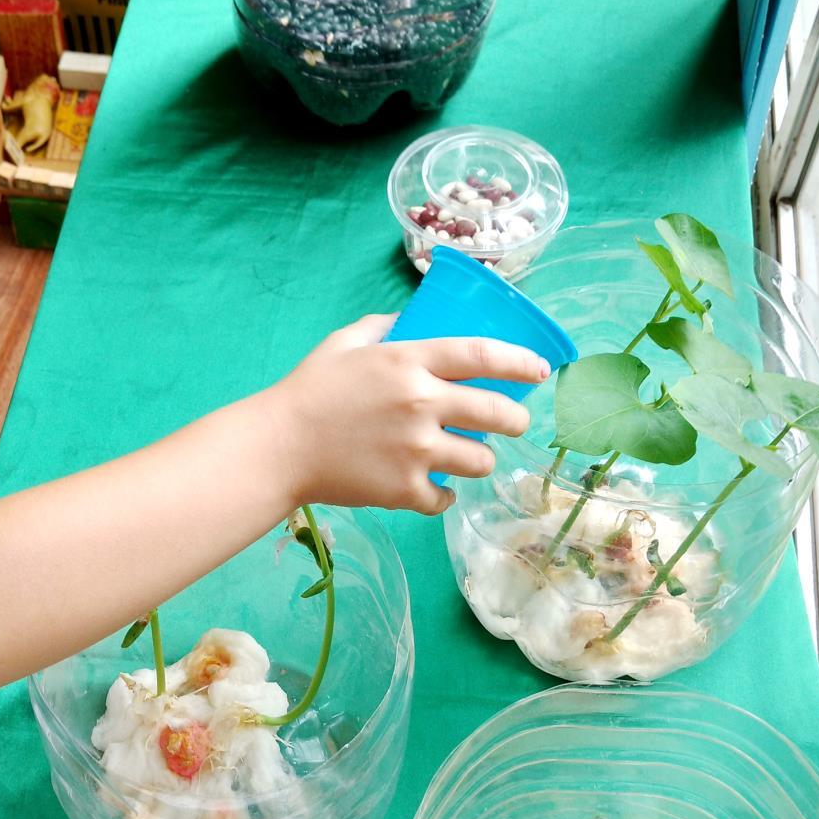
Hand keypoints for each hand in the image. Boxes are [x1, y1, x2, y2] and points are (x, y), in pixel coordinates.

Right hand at [256, 314, 548, 513]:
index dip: (520, 362)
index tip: (541, 371)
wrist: (278, 448)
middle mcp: (421, 402)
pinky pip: (445, 497)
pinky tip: (437, 491)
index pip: (482, 354)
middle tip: (513, 424)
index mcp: (408, 361)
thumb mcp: (343, 344)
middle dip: (516, 421)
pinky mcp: (404, 489)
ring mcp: (416, 449)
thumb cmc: (307, 392)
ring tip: (470, 458)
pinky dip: (444, 496)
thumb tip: (407, 320)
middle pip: (498, 413)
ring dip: (481, 460)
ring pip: (481, 460)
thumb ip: (381, 328)